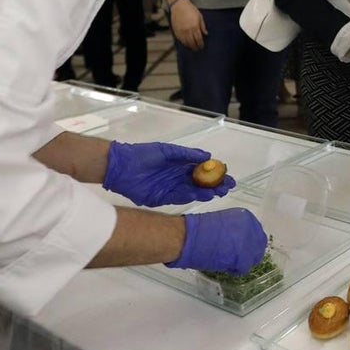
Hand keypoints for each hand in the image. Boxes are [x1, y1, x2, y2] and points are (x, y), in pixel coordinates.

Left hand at [102, 141, 234, 205]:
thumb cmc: (143, 155)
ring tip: (219, 191)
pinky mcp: (163, 198)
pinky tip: (204, 194)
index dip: (214, 172)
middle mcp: (177, 178)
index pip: (201, 170)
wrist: (122, 167)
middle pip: (200, 182)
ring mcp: (171, 188)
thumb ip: (186, 154)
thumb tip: (207, 155)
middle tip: (228, 186)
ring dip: (207, 191)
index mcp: (179, 165)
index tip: (227, 174)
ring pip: (193, 191)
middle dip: (215, 185)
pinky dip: (193, 196)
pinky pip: (181, 197)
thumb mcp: (167, 151)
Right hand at [166, 208, 268, 274]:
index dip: (249, 243)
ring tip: (230, 262)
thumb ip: (235, 230)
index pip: (256, 233)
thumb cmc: (198, 229)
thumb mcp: (222, 222)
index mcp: (245, 217)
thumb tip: (237, 241)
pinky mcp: (244, 257)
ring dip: (244, 261)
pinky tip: (226, 267)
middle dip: (250, 252)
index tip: (241, 248)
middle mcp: (251, 227)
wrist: (189, 237)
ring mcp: (249, 242)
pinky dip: (236, 269)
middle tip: (239, 258)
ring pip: (254, 257)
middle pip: (259, 245)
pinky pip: (244, 267)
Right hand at [171, 0, 206, 49]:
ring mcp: (181, 31)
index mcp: (195, 27)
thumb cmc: (191, 9)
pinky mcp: (176, 30)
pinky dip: (184, 42)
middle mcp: (188, 30)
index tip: (202, 46)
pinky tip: (186, 43)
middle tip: (197, 49)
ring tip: (192, 47)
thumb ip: (202, 26)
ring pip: (186, 42)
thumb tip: (206, 34)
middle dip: (195, 47)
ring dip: (189, 46)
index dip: (200, 44)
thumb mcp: (200, 16)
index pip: (198, 39)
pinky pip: (180, 39)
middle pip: (192, 43)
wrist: (179, 5)